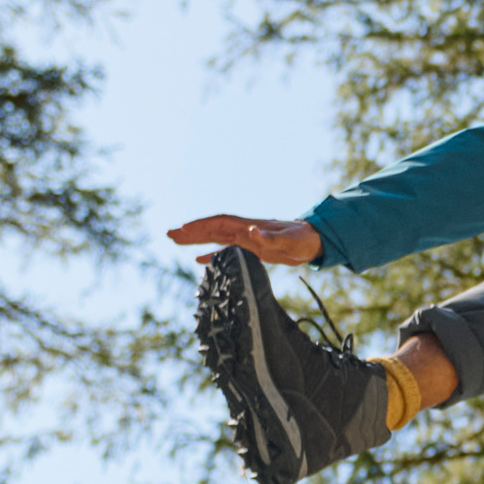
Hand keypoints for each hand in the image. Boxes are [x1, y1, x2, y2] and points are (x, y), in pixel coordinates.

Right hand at [167, 211, 322, 264]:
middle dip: (191, 231)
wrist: (314, 241)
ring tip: (175, 241)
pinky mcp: (250, 249)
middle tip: (169, 234)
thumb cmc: (302, 239)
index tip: (183, 229)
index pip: (219, 223)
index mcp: (249, 226)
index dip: (201, 226)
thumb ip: (269, 237)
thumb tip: (250, 230)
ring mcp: (245, 239)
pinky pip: (225, 250)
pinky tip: (198, 260)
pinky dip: (210, 253)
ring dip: (195, 239)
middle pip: (212, 228)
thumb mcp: (287, 240)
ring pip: (215, 238)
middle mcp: (244, 230)